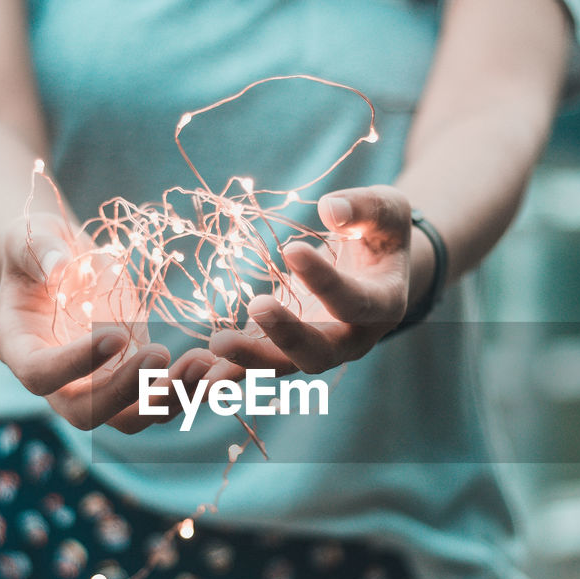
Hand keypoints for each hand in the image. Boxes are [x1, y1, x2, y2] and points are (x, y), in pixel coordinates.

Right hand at [0, 214, 237, 432]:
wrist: (64, 262)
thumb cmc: (39, 246)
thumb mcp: (29, 236)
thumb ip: (37, 249)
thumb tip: (57, 266)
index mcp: (19, 349)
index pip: (41, 374)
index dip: (75, 363)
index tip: (114, 336)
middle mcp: (56, 383)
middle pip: (87, 413)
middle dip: (127, 392)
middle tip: (162, 353)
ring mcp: (96, 386)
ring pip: (131, 418)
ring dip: (169, 398)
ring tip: (204, 363)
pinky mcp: (131, 380)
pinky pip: (159, 399)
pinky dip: (190, 390)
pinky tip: (219, 368)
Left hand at [209, 185, 413, 374]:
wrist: (371, 267)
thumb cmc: (378, 232)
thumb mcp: (385, 210)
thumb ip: (365, 209)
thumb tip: (331, 209)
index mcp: (383, 306)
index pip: (354, 302)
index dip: (326, 282)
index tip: (293, 249)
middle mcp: (351, 340)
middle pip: (319, 353)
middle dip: (287, 335)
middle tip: (257, 305)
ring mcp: (314, 349)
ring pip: (282, 366)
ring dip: (248, 359)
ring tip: (215, 343)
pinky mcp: (281, 347)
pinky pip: (254, 365)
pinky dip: (225, 369)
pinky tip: (194, 365)